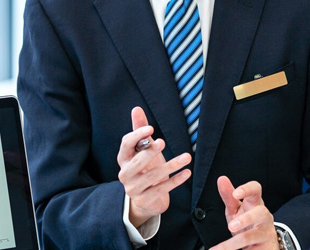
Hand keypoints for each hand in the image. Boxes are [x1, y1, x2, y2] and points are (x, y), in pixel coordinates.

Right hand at [117, 106, 191, 227]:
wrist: (145, 201)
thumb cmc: (145, 169)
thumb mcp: (143, 150)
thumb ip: (140, 131)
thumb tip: (136, 109)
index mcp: (123, 158)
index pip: (126, 144)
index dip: (137, 136)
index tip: (151, 129)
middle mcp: (125, 174)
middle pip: (136, 162)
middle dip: (149, 152)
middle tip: (162, 142)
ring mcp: (134, 189)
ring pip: (153, 176)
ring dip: (171, 165)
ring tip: (186, 157)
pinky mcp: (145, 200)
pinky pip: (162, 189)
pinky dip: (176, 180)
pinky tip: (187, 172)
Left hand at [209, 176, 277, 249]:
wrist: (261, 245)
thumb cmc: (247, 223)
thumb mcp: (236, 209)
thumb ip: (228, 196)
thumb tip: (221, 179)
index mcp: (255, 203)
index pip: (256, 190)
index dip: (247, 189)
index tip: (235, 193)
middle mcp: (264, 216)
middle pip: (261, 212)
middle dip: (246, 219)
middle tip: (230, 226)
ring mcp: (266, 232)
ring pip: (254, 236)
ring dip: (236, 242)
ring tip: (221, 248)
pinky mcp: (267, 247)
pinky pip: (255, 249)